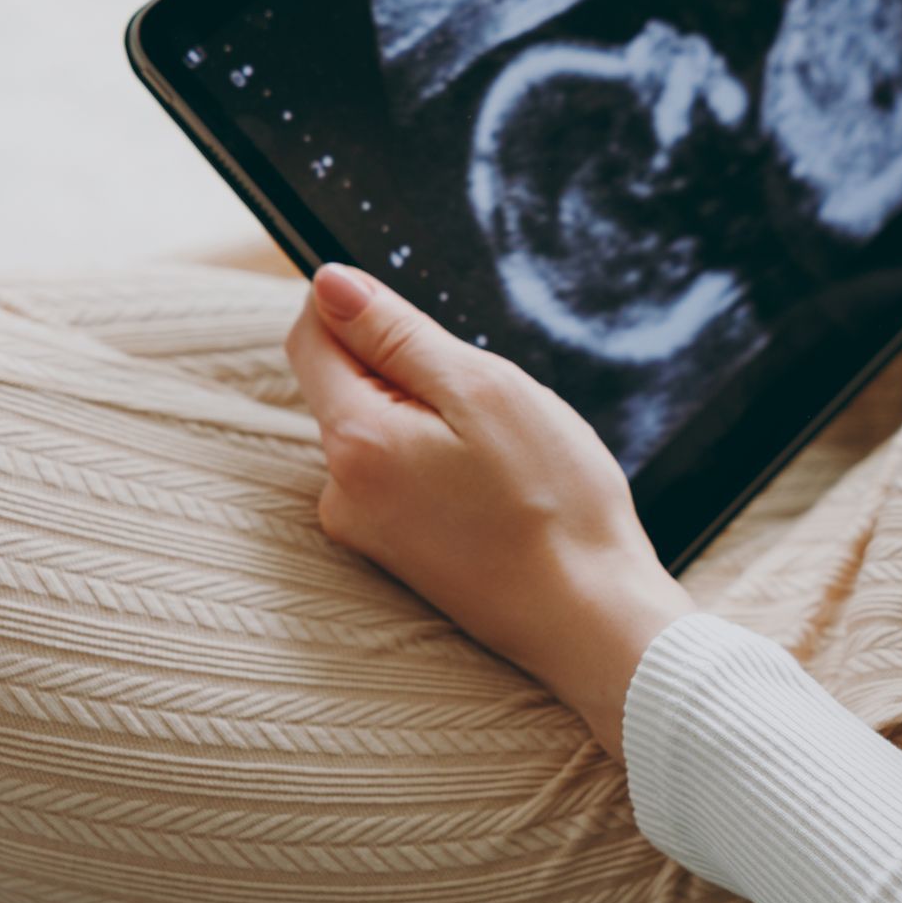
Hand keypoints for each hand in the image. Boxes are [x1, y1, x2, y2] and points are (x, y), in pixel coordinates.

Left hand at [285, 264, 693, 759]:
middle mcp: (341, 491)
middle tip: (493, 406)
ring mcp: (367, 529)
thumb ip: (397, 334)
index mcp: (355, 441)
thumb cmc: (553, 503)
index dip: (362, 307)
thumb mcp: (484, 391)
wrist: (590, 620)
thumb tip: (329, 282)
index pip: (311, 338)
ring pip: (386, 432)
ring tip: (506, 458)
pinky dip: (447, 466)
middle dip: (418, 372)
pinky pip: (406, 477)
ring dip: (438, 422)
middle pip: (351, 385)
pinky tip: (500, 492)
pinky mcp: (399, 554)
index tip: (429, 324)